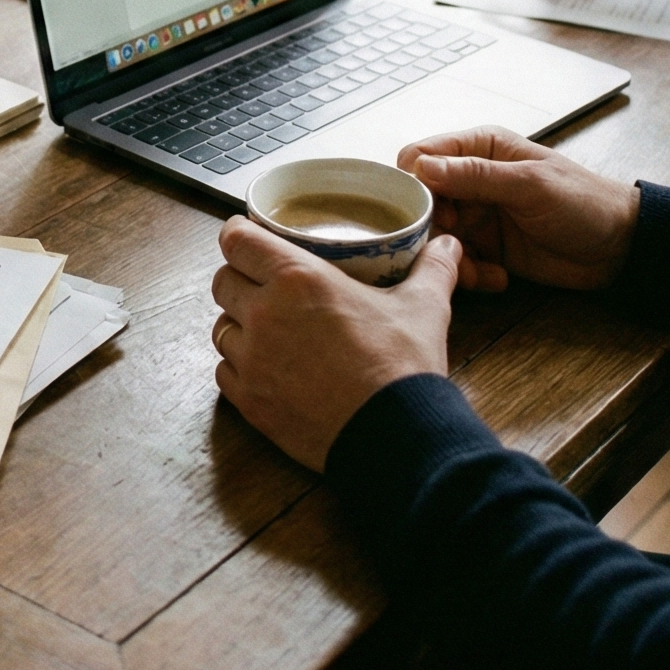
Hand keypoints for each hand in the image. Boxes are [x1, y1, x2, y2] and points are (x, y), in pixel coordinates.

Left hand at [210, 220, 461, 470]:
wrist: (395, 436)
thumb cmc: (403, 366)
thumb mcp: (423, 307)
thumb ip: (432, 269)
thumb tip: (448, 245)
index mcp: (297, 279)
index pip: (237, 241)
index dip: (237, 233)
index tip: (244, 233)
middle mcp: (263, 314)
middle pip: (222, 281)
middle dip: (238, 277)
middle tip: (261, 282)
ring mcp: (251, 360)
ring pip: (221, 327)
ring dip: (238, 324)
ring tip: (266, 327)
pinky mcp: (249, 400)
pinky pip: (224, 372)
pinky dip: (238, 366)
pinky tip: (264, 367)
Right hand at [397, 127, 639, 293]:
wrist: (621, 248)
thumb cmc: (583, 202)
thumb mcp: (529, 185)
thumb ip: (475, 175)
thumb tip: (420, 166)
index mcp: (479, 148)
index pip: (420, 156)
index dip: (414, 185)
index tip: (431, 211)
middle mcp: (471, 179)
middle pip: (422, 203)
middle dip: (432, 231)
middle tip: (458, 247)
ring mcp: (477, 215)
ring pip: (436, 237)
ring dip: (452, 259)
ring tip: (480, 273)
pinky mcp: (486, 249)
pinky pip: (458, 262)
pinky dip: (472, 275)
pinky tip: (500, 279)